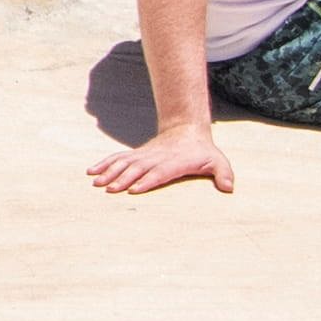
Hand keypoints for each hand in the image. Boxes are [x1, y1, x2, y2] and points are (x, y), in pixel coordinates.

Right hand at [91, 121, 233, 197]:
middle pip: (137, 169)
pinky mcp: (136, 155)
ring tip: (95, 182)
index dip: (147, 180)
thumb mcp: (218, 160)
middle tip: (109, 189)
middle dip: (122, 179)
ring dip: (109, 172)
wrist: (187, 131)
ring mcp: (144, 156)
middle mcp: (156, 158)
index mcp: (174, 162)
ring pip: (124, 163)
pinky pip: (117, 159)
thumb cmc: (203, 152)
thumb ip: (224, 174)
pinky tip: (91, 171)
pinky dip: (104, 164)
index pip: (159, 173)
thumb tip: (229, 188)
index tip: (134, 189)